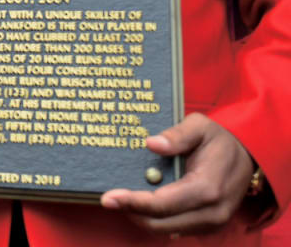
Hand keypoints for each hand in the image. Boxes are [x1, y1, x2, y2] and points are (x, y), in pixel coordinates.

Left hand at [100, 113, 256, 234]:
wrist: (248, 158)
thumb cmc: (220, 141)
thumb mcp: (201, 126)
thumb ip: (177, 135)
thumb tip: (151, 144)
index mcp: (207, 188)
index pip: (163, 204)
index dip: (133, 202)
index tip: (109, 197)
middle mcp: (211, 212)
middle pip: (160, 223)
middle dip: (131, 212)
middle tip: (109, 198)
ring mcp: (211, 223)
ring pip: (165, 229)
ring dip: (141, 216)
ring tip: (123, 198)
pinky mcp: (207, 226)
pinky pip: (175, 228)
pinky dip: (155, 218)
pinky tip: (141, 202)